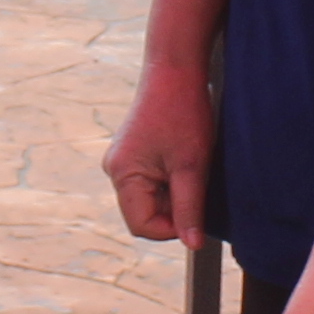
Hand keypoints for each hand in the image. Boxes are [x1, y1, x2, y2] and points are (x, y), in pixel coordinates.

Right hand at [103, 55, 214, 244]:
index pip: (143, 226)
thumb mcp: (192, 166)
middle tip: (197, 183)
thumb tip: (192, 244)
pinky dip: (172, 179)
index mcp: (122, 175)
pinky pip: (151, 181)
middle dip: (174, 208)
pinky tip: (185, 160)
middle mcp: (116, 170)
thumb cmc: (183, 113)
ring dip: (175, 192)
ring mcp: (123, 161)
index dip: (172, 228)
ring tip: (192, 166)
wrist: (176, 68)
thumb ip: (189, 208)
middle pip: (145, 213)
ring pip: (151, 198)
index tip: (196, 212)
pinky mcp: (134, 153)